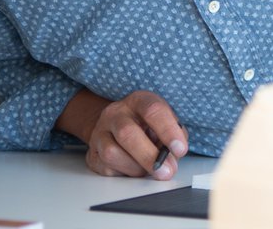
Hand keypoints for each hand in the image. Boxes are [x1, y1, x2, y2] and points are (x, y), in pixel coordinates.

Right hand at [57, 89, 187, 179]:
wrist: (116, 125)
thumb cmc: (148, 124)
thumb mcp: (166, 121)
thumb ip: (174, 135)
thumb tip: (172, 157)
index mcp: (138, 100)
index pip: (153, 110)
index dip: (168, 131)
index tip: (180, 149)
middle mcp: (115, 113)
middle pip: (127, 134)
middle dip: (149, 156)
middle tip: (166, 171)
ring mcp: (100, 132)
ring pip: (112, 153)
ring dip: (136, 167)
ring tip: (150, 169)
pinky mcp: (92, 153)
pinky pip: (105, 168)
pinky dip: (124, 173)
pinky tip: (134, 168)